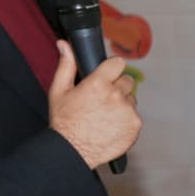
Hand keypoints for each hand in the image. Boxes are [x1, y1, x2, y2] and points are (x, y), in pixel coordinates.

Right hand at [47, 40, 140, 169]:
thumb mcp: (59, 91)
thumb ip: (66, 65)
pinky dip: (126, 119)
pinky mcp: (135, 125)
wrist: (72, 151)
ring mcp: (128, 111)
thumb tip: (65, 45)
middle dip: (116, 87)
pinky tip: (110, 125)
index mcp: (98, 83)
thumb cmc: (64, 121)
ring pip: (131, 99)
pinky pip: (134, 115)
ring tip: (104, 115)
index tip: (108, 75)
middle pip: (127, 81)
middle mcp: (116, 95)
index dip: (112, 68)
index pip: (119, 63)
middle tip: (101, 100)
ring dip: (121, 104)